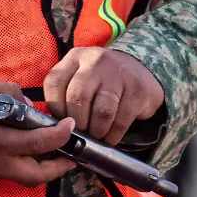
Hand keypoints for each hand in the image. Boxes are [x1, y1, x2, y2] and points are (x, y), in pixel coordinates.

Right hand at [0, 79, 76, 186]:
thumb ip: (8, 93)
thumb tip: (29, 106)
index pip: (37, 144)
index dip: (60, 136)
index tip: (71, 127)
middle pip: (35, 176)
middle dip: (58, 168)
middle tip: (71, 155)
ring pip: (19, 177)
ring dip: (36, 165)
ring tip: (47, 149)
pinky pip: (1, 173)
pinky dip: (14, 162)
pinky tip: (14, 147)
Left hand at [43, 48, 163, 144]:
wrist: (141, 69)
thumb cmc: (102, 80)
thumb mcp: (80, 76)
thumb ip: (65, 94)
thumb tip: (55, 126)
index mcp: (75, 58)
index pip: (55, 83)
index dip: (55, 108)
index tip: (61, 122)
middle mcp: (95, 62)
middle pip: (77, 97)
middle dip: (77, 122)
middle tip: (79, 135)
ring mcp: (118, 74)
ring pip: (101, 110)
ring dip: (96, 131)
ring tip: (95, 138)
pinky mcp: (137, 90)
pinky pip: (121, 119)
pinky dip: (113, 134)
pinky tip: (109, 138)